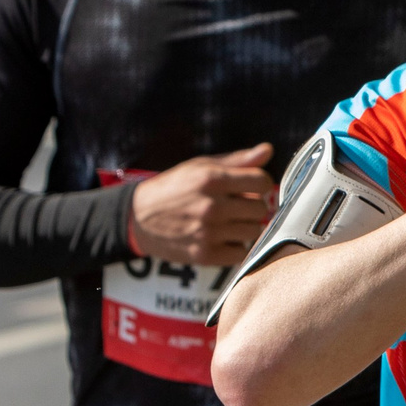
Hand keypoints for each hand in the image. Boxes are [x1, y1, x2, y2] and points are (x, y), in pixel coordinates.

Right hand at [130, 144, 275, 266]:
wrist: (138, 219)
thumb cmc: (174, 188)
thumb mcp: (201, 166)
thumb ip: (237, 160)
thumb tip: (268, 149)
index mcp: (212, 179)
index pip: (262, 182)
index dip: (259, 184)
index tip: (249, 187)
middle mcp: (211, 206)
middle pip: (261, 208)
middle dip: (250, 206)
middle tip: (234, 206)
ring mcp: (208, 232)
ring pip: (253, 231)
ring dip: (243, 227)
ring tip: (225, 222)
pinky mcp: (204, 255)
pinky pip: (241, 252)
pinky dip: (234, 247)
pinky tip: (220, 238)